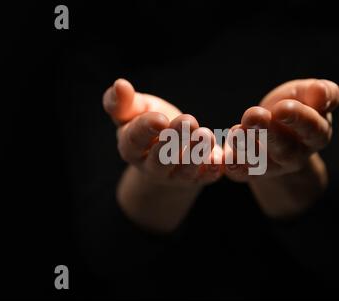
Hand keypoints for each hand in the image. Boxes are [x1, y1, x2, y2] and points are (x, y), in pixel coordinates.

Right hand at [103, 79, 222, 187]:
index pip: (135, 140)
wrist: (169, 148)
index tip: (160, 118)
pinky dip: (213, 169)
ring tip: (206, 134)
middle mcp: (152, 167)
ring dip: (196, 154)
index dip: (146, 129)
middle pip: (160, 159)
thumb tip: (119, 84)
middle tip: (188, 121)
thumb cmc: (149, 122)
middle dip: (174, 140)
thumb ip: (123, 102)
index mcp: (131, 148)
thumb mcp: (134, 110)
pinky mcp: (197, 178)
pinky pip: (206, 176)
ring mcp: (175, 176)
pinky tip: (219, 157)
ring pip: (185, 170)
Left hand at [224, 79, 338, 181]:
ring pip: (260, 162)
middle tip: (253, 116)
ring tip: (236, 130)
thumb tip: (321, 91)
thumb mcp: (309, 95)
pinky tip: (224, 155)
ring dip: (246, 147)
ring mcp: (272, 166)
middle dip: (268, 133)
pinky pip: (240, 172)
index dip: (299, 119)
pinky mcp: (249, 172)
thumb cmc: (296, 106)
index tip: (282, 108)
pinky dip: (232, 165)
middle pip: (284, 148)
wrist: (276, 129)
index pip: (312, 129)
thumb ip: (322, 93)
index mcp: (316, 135)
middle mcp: (295, 155)